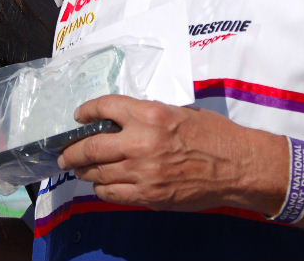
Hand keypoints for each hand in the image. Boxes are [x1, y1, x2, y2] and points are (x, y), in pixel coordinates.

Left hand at [57, 94, 283, 212]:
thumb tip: (121, 121)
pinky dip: (102, 189)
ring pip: (98, 174)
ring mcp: (143, 172)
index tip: (79, 116)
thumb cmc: (214, 135)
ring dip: (85, 171)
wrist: (238, 167)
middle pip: (91, 147)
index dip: (86, 111)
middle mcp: (141, 142)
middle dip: (72, 150)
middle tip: (65, 152)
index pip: (104, 107)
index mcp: (150, 114)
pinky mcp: (149, 196)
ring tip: (80, 169)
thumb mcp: (178, 112)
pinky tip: (102, 185)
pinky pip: (112, 194)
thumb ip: (147, 116)